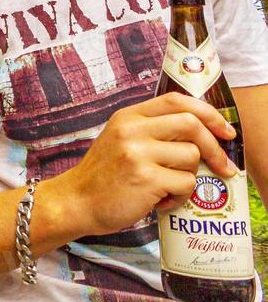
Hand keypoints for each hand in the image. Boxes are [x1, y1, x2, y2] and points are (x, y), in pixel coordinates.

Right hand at [48, 92, 237, 237]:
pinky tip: (161, 201)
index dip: (208, 113)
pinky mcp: (145, 178)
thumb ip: (152, 131)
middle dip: (215, 148)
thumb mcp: (121, 140)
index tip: (225, 131)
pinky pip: (186, 184)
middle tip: (223, 167)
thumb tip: (203, 135)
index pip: (176, 100)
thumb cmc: (104, 176)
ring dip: (189, 177)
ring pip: (192, 157)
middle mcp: (131, 129)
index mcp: (128, 117)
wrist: (76, 201)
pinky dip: (181, 197)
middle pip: (191, 125)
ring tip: (169, 188)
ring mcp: (137, 153)